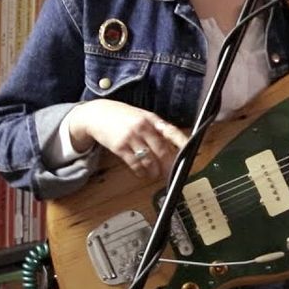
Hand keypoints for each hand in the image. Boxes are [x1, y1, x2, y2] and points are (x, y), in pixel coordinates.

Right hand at [67, 99, 187, 177]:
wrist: (96, 114)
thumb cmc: (121, 116)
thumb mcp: (141, 115)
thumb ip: (155, 128)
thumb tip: (172, 145)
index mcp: (151, 119)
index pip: (171, 131)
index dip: (182, 142)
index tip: (192, 151)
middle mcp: (142, 127)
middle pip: (161, 150)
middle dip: (169, 164)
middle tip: (172, 172)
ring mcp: (131, 137)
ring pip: (149, 159)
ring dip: (155, 170)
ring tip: (156, 174)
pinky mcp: (120, 147)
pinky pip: (135, 163)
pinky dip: (141, 171)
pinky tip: (142, 172)